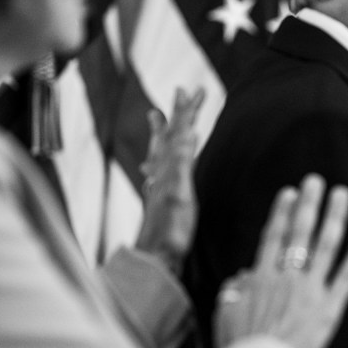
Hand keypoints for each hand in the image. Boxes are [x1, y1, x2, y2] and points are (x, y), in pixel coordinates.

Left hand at [134, 87, 204, 273]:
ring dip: (163, 133)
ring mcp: (161, 186)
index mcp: (170, 168)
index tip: (190, 90)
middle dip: (175, 115)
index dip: (185, 112)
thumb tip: (188, 132)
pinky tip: (157, 166)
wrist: (156, 256)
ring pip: (161, 152)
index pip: (179, 133)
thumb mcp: (180, 191)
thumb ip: (182, 162)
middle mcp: (163, 173)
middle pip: (169, 137)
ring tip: (157, 118)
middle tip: (176, 93)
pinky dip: (163, 161)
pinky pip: (162, 172)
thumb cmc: (171, 228)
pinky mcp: (162, 200)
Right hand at [213, 174, 347, 347]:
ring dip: (334, 216)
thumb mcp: (224, 316)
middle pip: (299, 231)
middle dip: (309, 203)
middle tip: (317, 180)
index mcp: (260, 278)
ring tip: (342, 194)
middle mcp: (286, 276)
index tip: (290, 192)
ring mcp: (310, 289)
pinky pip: (347, 274)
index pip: (273, 236)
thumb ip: (231, 292)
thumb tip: (240, 277)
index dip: (282, 212)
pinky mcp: (330, 307)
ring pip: (325, 244)